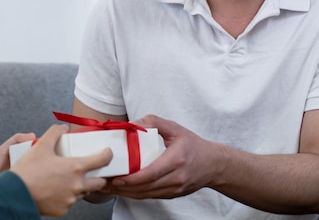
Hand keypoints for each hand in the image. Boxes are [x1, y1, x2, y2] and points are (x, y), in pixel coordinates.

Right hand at [11, 124, 112, 216]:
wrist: (15, 194)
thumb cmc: (28, 171)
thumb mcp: (41, 146)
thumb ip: (54, 133)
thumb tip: (62, 128)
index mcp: (75, 168)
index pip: (101, 161)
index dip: (107, 155)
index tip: (107, 153)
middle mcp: (77, 185)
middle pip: (99, 182)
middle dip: (98, 176)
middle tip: (91, 170)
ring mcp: (71, 199)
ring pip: (83, 192)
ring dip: (80, 185)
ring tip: (67, 179)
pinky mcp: (63, 210)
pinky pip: (70, 202)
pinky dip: (66, 195)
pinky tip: (56, 189)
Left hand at [106, 114, 221, 199]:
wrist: (214, 165)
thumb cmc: (193, 145)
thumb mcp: (175, 128)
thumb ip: (154, 122)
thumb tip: (132, 123)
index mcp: (177, 160)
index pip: (152, 173)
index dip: (133, 178)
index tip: (117, 178)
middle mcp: (177, 177)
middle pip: (146, 187)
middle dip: (123, 188)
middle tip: (104, 182)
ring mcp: (175, 189)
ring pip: (147, 195)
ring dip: (126, 193)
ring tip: (108, 187)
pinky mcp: (172, 194)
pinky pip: (150, 196)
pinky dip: (135, 194)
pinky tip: (123, 189)